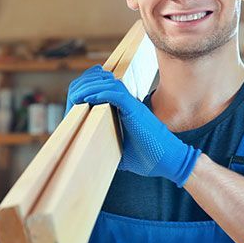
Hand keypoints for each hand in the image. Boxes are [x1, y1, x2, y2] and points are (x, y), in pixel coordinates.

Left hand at [67, 66, 199, 185]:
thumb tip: (89, 154)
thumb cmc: (148, 157)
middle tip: (73, 96)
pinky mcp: (136, 110)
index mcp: (123, 109)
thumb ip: (107, 145)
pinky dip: (101, 94)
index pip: (101, 88)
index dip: (85, 89)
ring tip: (77, 96)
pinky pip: (116, 95)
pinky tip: (89, 99)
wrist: (170, 161)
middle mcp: (127, 103)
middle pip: (101, 81)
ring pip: (107, 84)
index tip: (74, 100)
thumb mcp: (120, 151)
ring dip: (89, 87)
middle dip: (83, 85)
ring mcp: (132, 105)